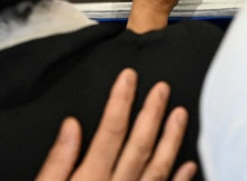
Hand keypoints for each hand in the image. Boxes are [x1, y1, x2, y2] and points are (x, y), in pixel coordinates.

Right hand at [35, 70, 195, 180]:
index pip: (109, 133)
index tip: (129, 76)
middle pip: (138, 147)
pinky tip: (189, 165)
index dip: (121, 102)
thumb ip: (57, 163)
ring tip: (180, 113)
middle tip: (162, 87)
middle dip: (151, 114)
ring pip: (157, 170)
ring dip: (171, 141)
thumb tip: (72, 124)